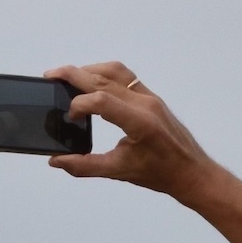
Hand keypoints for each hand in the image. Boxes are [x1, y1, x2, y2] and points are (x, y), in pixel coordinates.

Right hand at [42, 63, 215, 200]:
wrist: (190, 170)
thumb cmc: (160, 172)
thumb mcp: (118, 171)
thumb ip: (84, 166)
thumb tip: (56, 161)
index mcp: (139, 122)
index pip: (101, 101)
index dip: (78, 106)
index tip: (69, 119)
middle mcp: (145, 103)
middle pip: (105, 78)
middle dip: (75, 74)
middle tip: (51, 76)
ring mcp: (149, 97)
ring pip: (116, 71)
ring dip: (90, 69)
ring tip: (68, 77)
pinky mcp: (150, 97)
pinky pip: (125, 77)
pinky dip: (104, 74)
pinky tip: (90, 83)